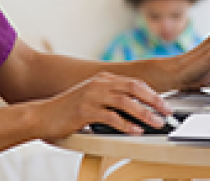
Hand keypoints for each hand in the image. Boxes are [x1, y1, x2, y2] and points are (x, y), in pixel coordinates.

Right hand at [35, 71, 171, 139]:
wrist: (42, 115)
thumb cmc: (68, 110)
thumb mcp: (92, 98)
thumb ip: (110, 98)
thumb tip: (135, 108)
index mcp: (103, 79)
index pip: (134, 82)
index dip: (152, 93)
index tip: (164, 104)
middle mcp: (99, 84)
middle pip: (134, 88)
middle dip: (154, 100)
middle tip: (167, 112)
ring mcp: (92, 96)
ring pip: (126, 102)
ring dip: (144, 113)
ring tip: (156, 122)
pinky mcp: (85, 111)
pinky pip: (111, 117)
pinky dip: (126, 124)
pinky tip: (136, 131)